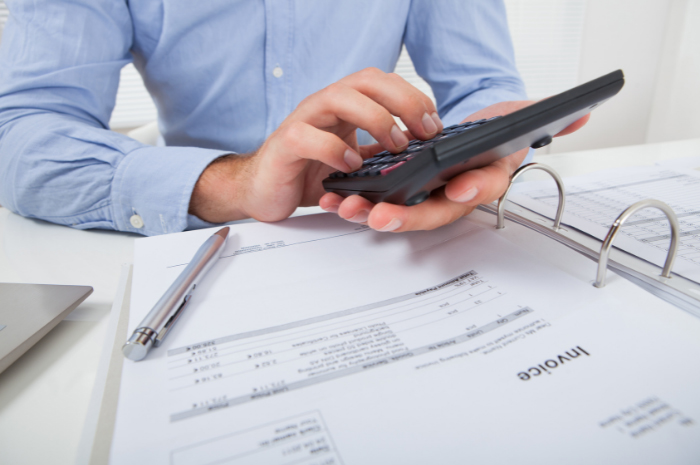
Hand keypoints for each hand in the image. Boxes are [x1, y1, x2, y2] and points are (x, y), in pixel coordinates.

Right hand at [189, 68, 443, 222]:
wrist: (263, 190)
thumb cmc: (306, 172)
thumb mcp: (354, 163)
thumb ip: (380, 153)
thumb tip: (420, 152)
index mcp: (343, 106)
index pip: (381, 82)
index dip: (412, 97)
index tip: (434, 125)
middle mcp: (324, 106)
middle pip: (366, 80)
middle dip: (403, 101)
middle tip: (424, 130)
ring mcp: (303, 121)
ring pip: (339, 98)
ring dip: (376, 118)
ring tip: (395, 145)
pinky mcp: (285, 144)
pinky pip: (308, 137)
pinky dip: (334, 149)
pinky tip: (351, 165)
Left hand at [318, 100, 589, 231]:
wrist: (470, 138)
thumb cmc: (492, 135)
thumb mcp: (520, 122)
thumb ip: (550, 118)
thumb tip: (582, 114)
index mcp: (481, 180)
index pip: (482, 189)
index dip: (471, 190)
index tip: (457, 188)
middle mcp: (452, 195)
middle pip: (431, 212)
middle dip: (407, 216)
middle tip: (380, 216)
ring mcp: (425, 197)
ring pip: (400, 212)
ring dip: (373, 213)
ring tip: (348, 207)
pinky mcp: (400, 193)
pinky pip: (379, 202)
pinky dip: (359, 202)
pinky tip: (336, 198)